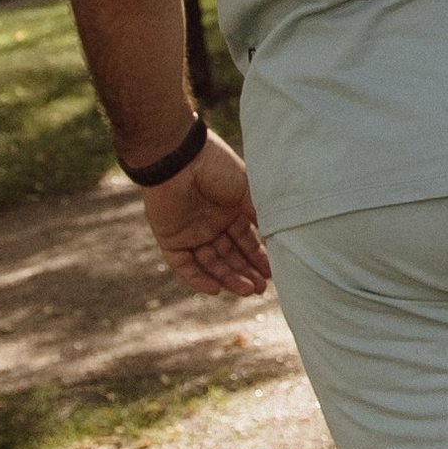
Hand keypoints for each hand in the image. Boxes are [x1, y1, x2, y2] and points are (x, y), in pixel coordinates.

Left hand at [141, 133, 270, 296]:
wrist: (180, 158)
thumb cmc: (217, 168)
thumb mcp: (246, 191)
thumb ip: (259, 214)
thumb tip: (277, 237)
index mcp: (230, 211)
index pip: (246, 240)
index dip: (258, 257)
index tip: (272, 272)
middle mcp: (211, 224)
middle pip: (230, 255)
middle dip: (245, 272)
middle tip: (261, 288)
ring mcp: (191, 232)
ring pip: (210, 263)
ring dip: (228, 277)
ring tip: (246, 290)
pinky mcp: (170, 239)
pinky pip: (183, 265)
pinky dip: (198, 278)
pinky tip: (216, 289)